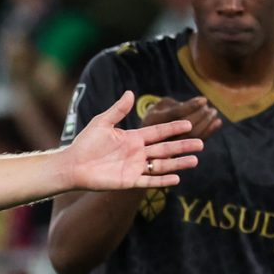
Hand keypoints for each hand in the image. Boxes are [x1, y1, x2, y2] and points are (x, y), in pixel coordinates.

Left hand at [61, 91, 205, 190]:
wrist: (72, 165)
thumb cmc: (85, 144)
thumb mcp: (102, 123)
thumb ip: (118, 110)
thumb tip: (130, 93)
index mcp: (132, 138)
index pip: (158, 132)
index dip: (173, 128)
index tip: (189, 123)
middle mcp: (137, 153)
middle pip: (165, 148)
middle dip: (183, 146)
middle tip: (201, 144)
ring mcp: (134, 167)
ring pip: (161, 165)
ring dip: (178, 163)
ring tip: (195, 160)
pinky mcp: (129, 181)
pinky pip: (149, 181)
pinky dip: (163, 180)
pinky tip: (177, 178)